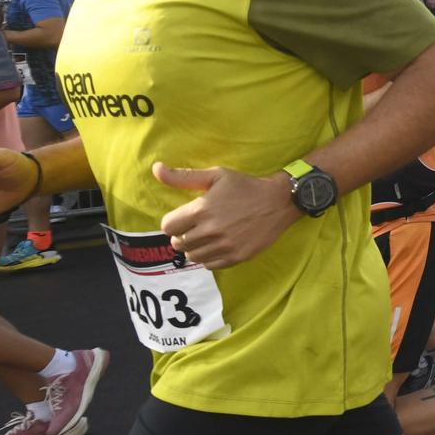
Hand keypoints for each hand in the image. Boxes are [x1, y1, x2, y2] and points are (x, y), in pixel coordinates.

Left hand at [155, 164, 299, 270]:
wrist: (279, 201)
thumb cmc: (245, 186)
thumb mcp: (215, 175)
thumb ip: (183, 176)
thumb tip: (156, 169)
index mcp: (202, 209)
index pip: (168, 226)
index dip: (174, 222)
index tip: (185, 218)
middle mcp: (211, 230)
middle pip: (178, 243)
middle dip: (184, 234)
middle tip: (197, 226)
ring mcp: (224, 246)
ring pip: (192, 256)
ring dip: (195, 247)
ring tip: (207, 236)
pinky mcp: (236, 257)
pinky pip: (209, 265)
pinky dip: (209, 257)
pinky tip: (218, 245)